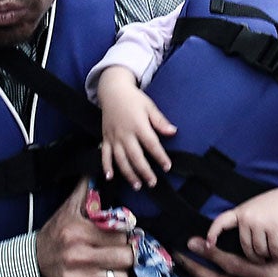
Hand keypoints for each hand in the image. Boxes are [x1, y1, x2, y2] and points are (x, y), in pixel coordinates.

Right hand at [36, 181, 138, 276]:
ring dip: (122, 275)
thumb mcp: (67, 210)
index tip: (123, 237)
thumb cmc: (55, 235)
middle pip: (126, 259)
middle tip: (122, 253)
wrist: (30, 265)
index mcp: (77, 232)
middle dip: (127, 255)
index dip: (126, 236)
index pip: (122, 236)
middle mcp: (77, 257)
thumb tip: (97, 165)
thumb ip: (85, 191)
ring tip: (114, 268)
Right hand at [98, 67, 175, 188]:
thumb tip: (173, 132)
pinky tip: (110, 177)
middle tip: (153, 182)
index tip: (167, 166)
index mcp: (138, 125)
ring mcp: (113, 137)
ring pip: (120, 159)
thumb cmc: (134, 99)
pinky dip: (106, 166)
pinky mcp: (105, 138)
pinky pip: (104, 154)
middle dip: (144, 171)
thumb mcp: (150, 106)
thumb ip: (160, 121)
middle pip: (136, 156)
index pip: (151, 144)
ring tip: (137, 185)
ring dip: (128, 174)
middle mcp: (125, 134)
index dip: (160, 157)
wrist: (112, 90)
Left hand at [207, 192, 277, 262]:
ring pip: (259, 250)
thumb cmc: (274, 209)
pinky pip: (272, 250)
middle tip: (259, 260)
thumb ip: (243, 224)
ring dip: (266, 255)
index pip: (222, 221)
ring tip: (271, 251)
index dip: (213, 232)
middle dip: (253, 257)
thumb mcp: (254, 211)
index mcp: (241, 212)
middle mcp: (247, 216)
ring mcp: (260, 222)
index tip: (208, 245)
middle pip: (245, 246)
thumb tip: (233, 246)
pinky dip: (277, 253)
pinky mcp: (273, 228)